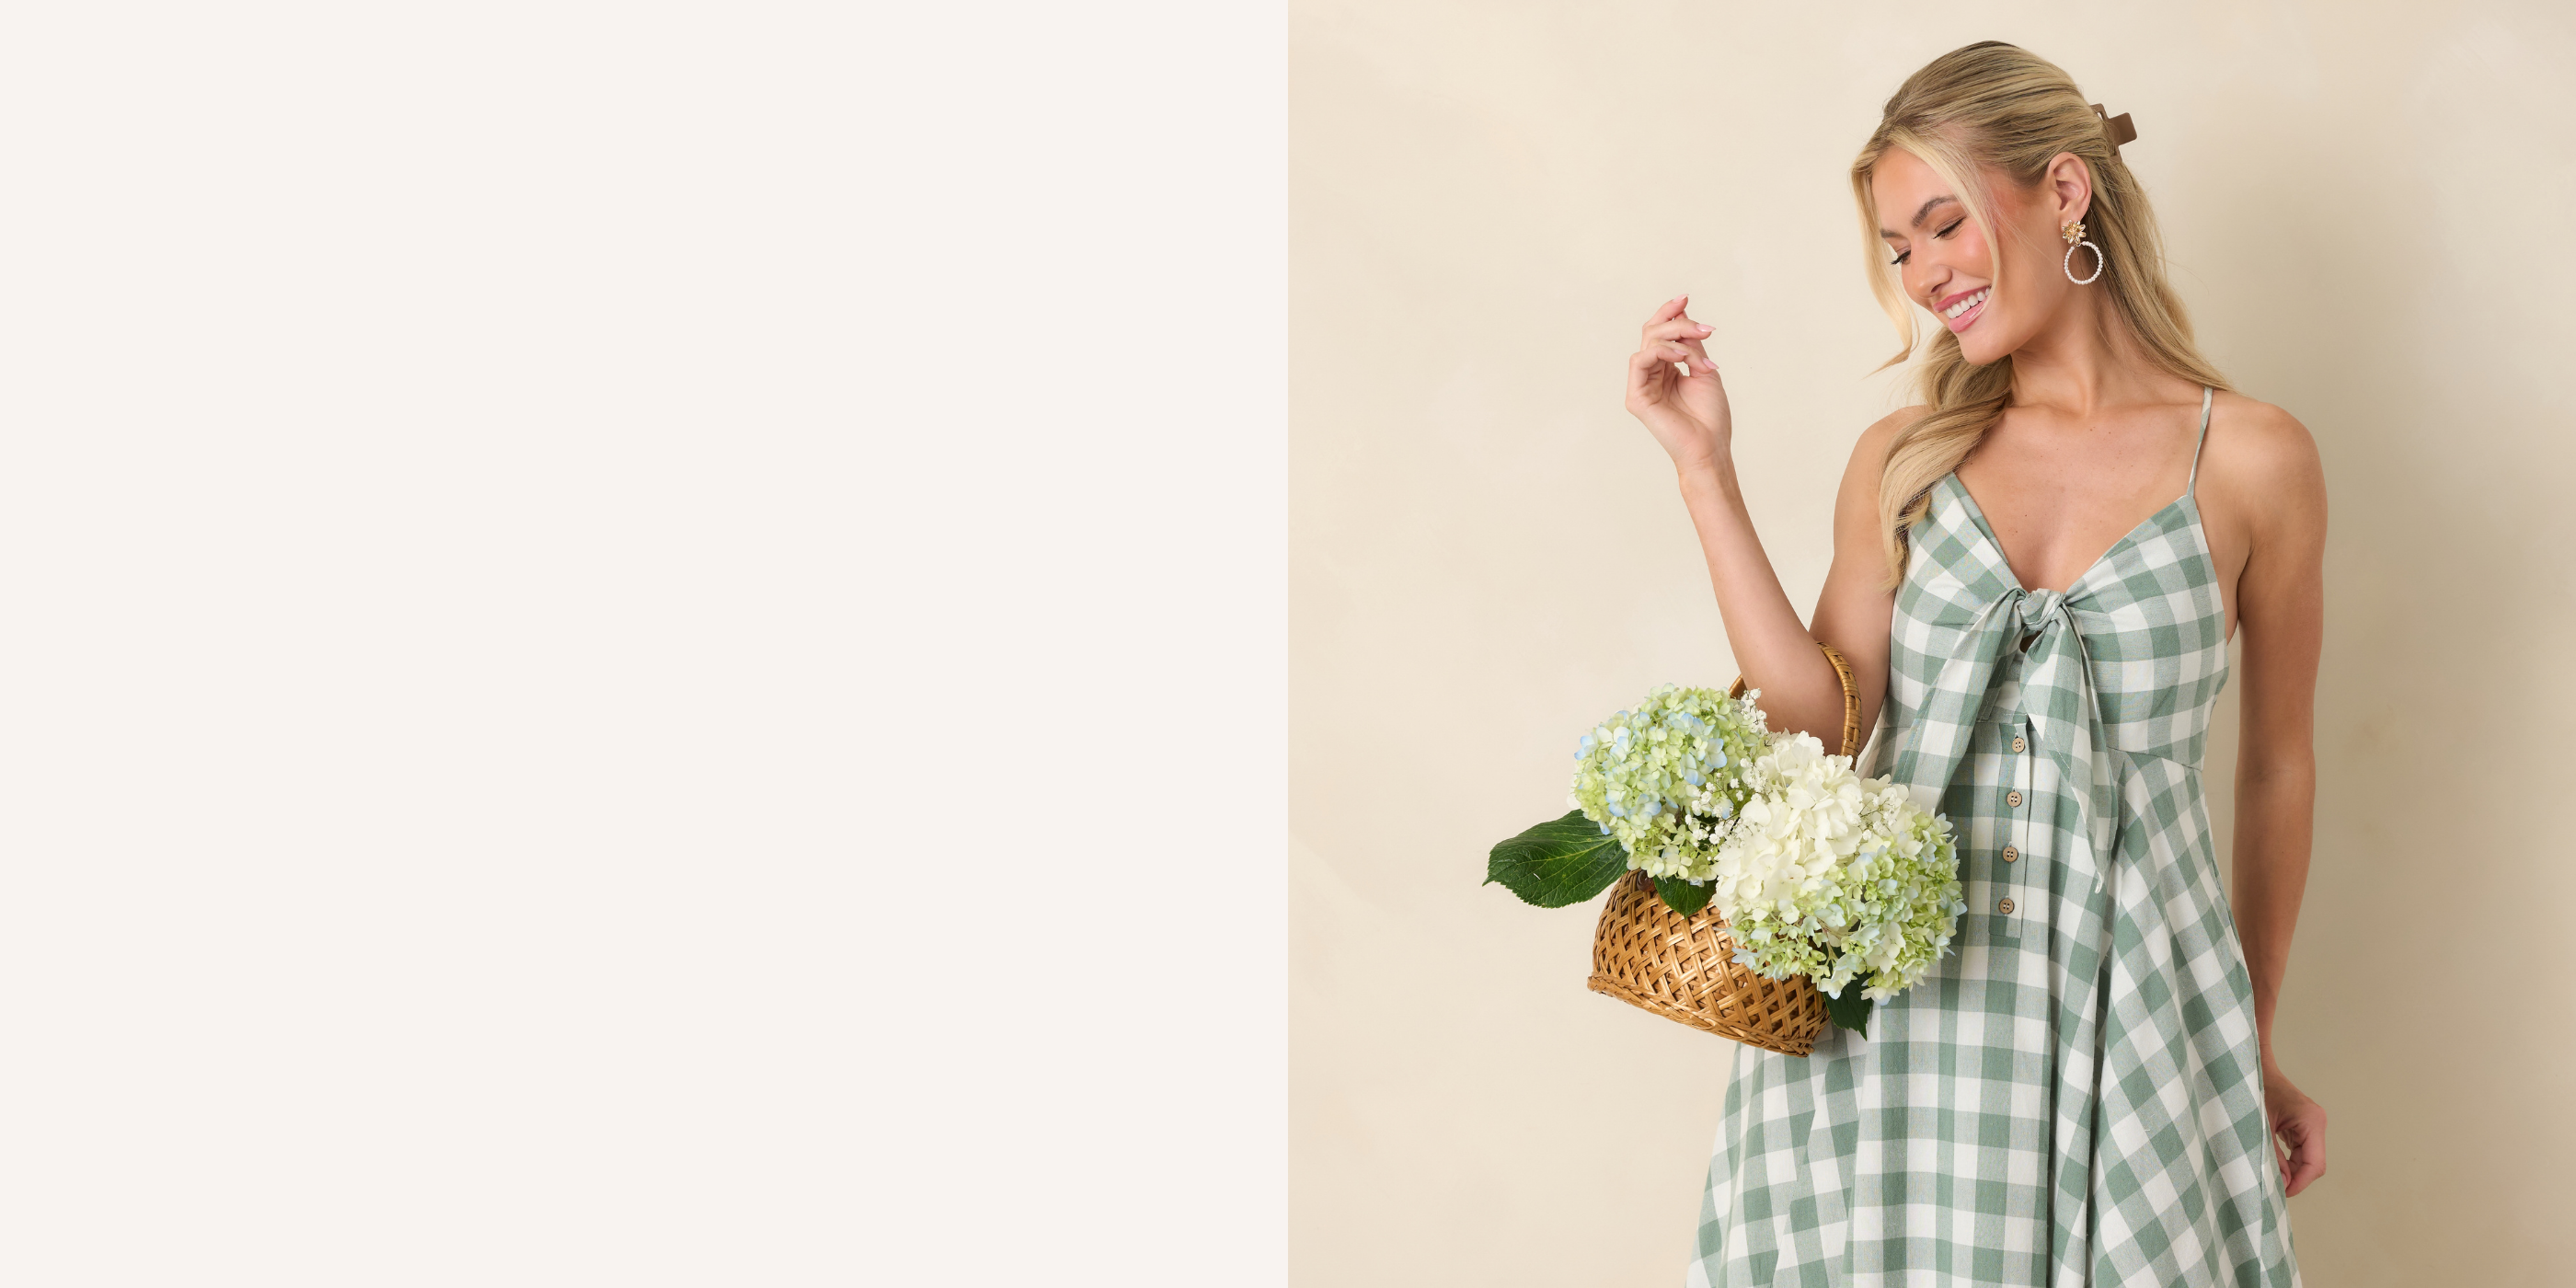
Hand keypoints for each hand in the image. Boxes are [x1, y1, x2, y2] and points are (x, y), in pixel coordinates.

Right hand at [1622, 294, 1730, 471]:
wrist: (1710, 448)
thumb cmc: (1710, 417)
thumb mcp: (1704, 370)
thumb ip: (1691, 344)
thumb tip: (1683, 313)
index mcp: (1665, 369)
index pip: (1660, 333)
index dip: (1670, 313)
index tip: (1685, 297)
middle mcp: (1650, 374)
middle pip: (1651, 332)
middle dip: (1675, 320)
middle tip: (1701, 327)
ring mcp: (1640, 385)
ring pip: (1647, 343)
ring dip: (1675, 338)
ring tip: (1696, 350)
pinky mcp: (1635, 397)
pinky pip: (1640, 361)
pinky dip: (1662, 351)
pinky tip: (1682, 357)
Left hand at [2264, 1068, 2327, 1196]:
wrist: (2249, 1067)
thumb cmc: (2253, 1089)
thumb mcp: (2260, 1125)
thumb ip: (2272, 1155)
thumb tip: (2282, 1183)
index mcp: (2311, 1121)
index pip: (2314, 1163)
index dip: (2300, 1183)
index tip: (2281, 1194)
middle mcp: (2315, 1124)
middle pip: (2312, 1164)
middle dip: (2294, 1179)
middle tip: (2271, 1190)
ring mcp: (2310, 1125)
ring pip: (2306, 1159)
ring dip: (2290, 1172)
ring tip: (2269, 1181)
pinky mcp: (2300, 1127)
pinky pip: (2299, 1151)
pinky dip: (2287, 1162)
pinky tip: (2272, 1167)